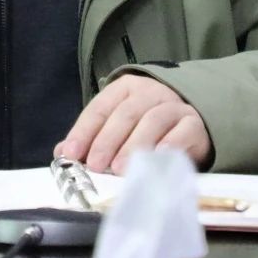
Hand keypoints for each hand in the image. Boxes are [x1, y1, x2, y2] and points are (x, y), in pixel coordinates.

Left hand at [54, 75, 211, 174]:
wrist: (193, 123)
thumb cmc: (147, 128)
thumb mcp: (118, 128)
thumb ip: (92, 138)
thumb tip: (62, 153)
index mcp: (125, 89)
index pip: (100, 107)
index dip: (84, 130)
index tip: (71, 153)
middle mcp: (149, 92)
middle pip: (125, 113)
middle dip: (107, 140)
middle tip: (95, 165)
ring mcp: (174, 106)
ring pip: (152, 120)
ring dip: (134, 145)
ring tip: (120, 169)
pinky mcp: (194, 124)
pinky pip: (182, 132)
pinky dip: (169, 145)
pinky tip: (157, 159)